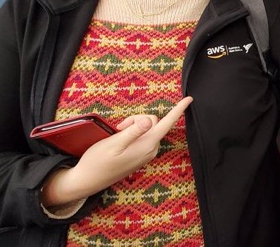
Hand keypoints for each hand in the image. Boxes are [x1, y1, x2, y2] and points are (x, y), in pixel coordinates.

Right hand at [40, 96, 192, 206]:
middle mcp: (151, 149)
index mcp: (147, 145)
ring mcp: (147, 154)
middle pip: (153, 122)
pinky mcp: (141, 156)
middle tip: (118, 128)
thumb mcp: (114, 143)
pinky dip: (133, 134)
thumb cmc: (99, 161)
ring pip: (147, 128)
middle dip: (136, 119)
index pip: (167, 123)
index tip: (190, 99)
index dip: (178, 110)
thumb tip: (150, 120)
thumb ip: (133, 131)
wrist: (89, 180)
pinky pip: (143, 137)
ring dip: (133, 126)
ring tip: (117, 136)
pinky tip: (120, 141)